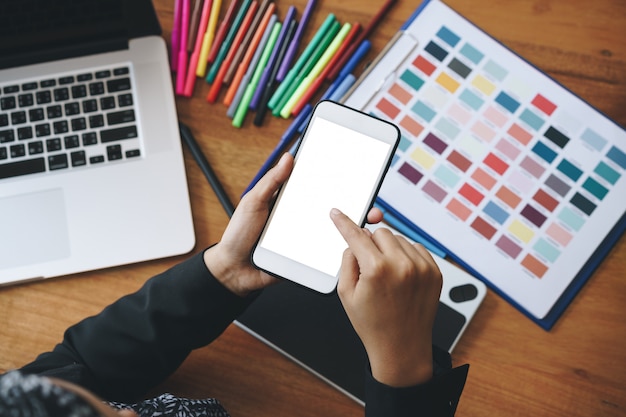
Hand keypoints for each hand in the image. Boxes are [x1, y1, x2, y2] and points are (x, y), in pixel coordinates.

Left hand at [203, 153, 384, 297]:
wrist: (234, 270)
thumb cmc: (239, 235)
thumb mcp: (253, 203)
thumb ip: (271, 182)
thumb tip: (288, 157)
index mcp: (291, 201)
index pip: (317, 187)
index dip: (335, 180)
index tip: (354, 172)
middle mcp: (302, 217)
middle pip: (333, 208)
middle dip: (355, 204)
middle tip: (369, 201)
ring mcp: (307, 237)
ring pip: (335, 230)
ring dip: (354, 226)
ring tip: (367, 220)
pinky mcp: (307, 256)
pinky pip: (327, 251)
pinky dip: (341, 247)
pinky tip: (353, 242)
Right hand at [330, 208, 441, 386]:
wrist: (402, 347)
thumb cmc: (372, 323)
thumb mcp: (346, 293)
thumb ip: (348, 260)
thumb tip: (354, 239)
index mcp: (376, 270)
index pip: (356, 235)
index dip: (344, 222)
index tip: (338, 213)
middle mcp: (401, 265)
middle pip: (380, 232)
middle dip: (371, 243)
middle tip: (369, 264)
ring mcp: (421, 268)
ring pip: (399, 239)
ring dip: (389, 250)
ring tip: (387, 276)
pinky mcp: (434, 272)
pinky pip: (416, 248)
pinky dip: (406, 256)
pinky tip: (401, 276)